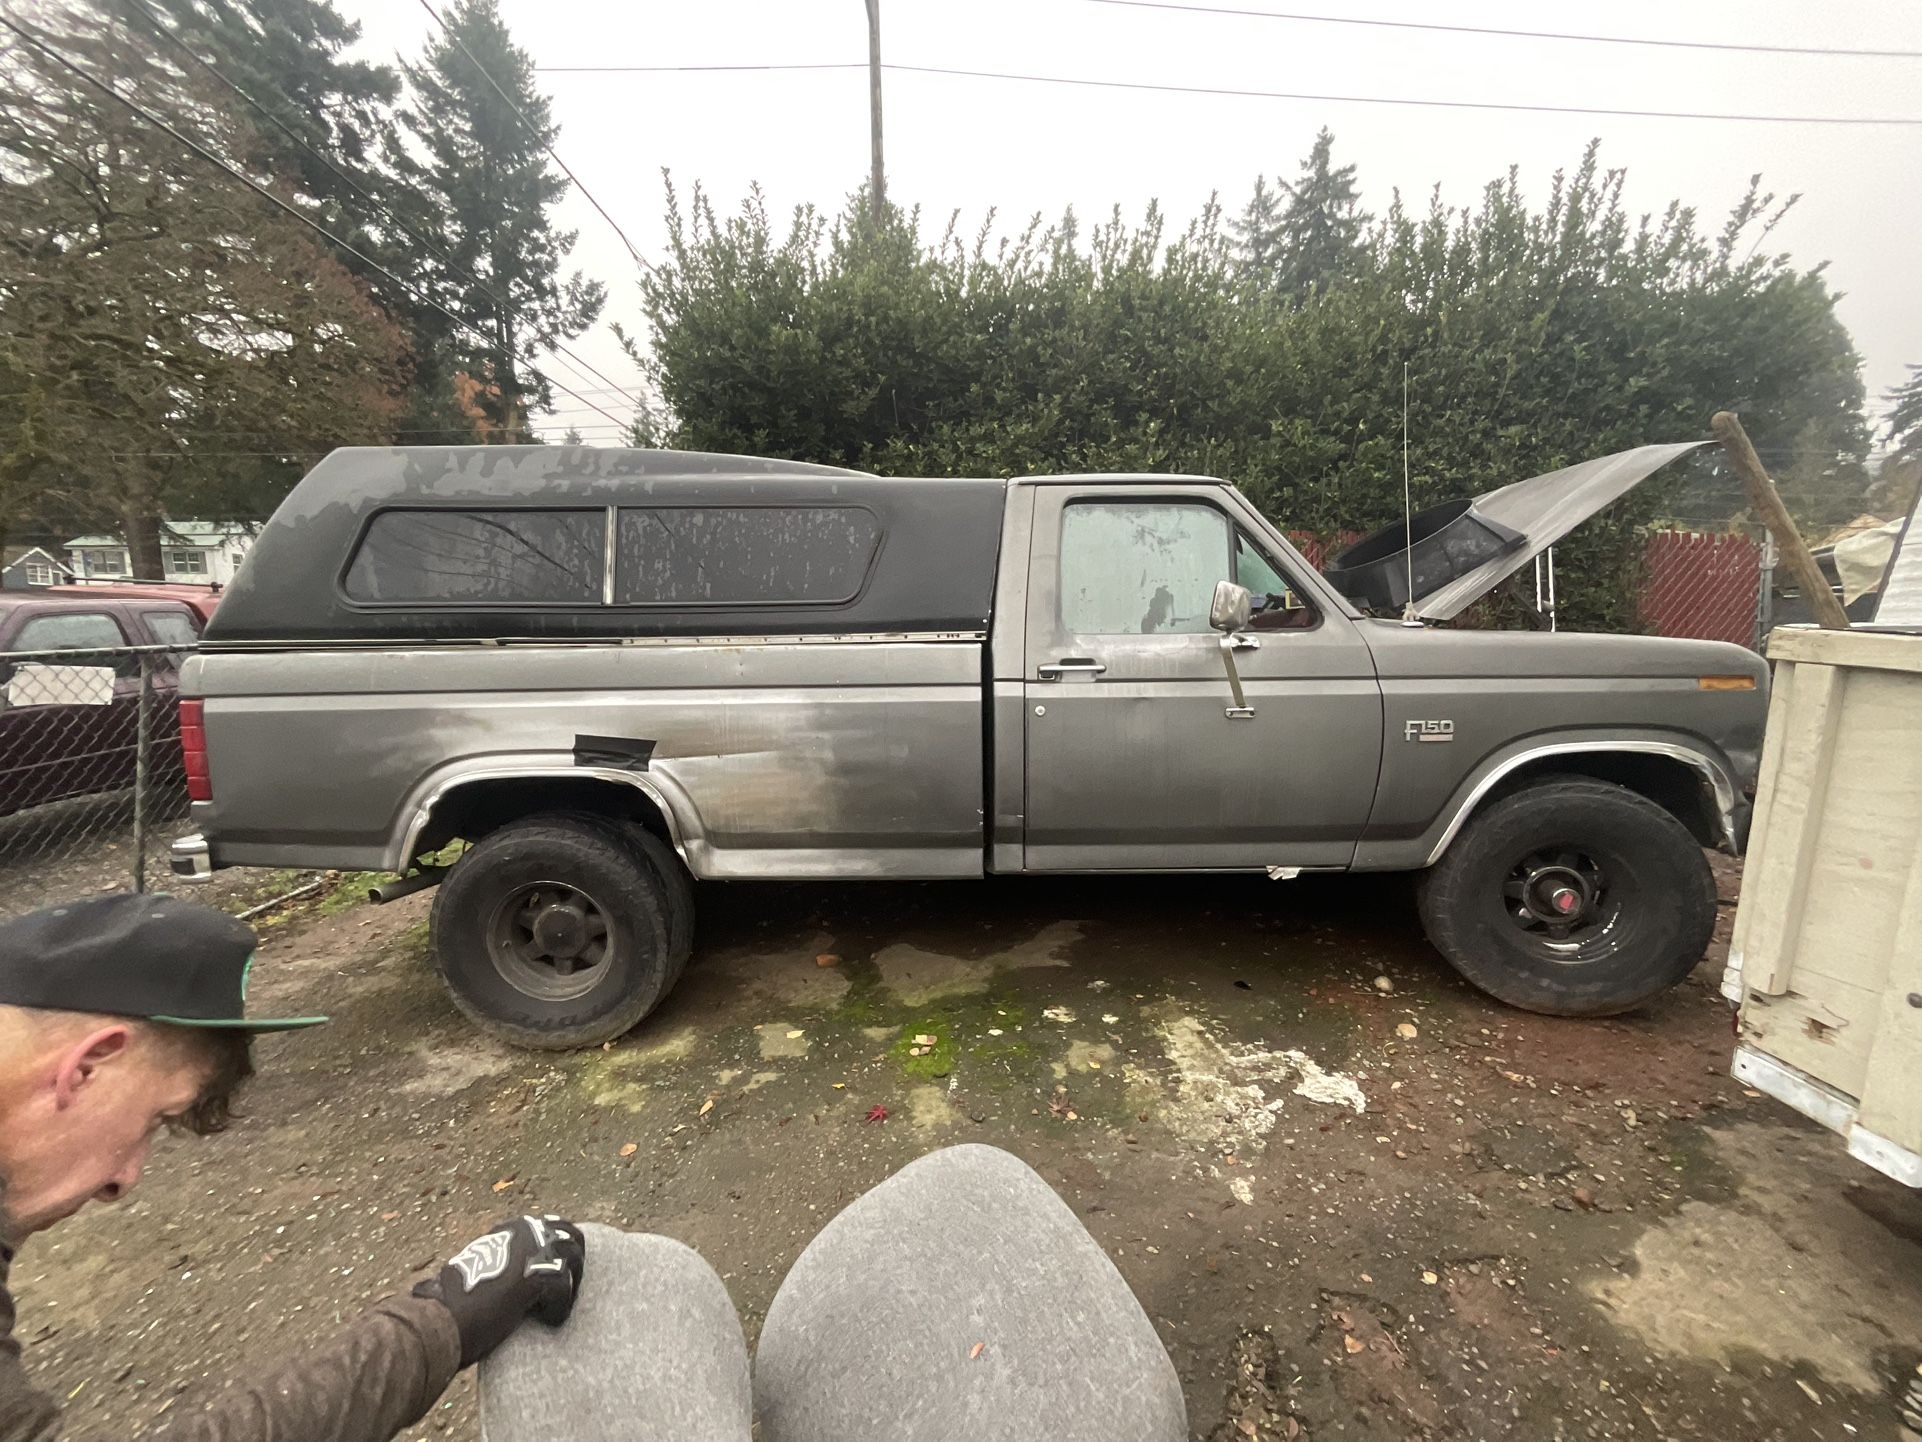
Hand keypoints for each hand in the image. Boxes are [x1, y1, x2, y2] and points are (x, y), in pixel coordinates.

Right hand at [414, 1214, 585, 1366]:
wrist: (441, 1321)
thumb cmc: (451, 1305)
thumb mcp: (478, 1272)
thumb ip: (499, 1263)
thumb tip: (517, 1269)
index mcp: (510, 1227)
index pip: (552, 1227)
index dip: (559, 1250)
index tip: (557, 1273)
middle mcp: (525, 1229)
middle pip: (571, 1235)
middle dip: (574, 1261)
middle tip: (568, 1290)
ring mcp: (532, 1249)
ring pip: (573, 1258)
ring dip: (571, 1284)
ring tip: (557, 1308)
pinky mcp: (537, 1275)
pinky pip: (562, 1290)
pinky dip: (558, 1310)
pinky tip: (548, 1322)